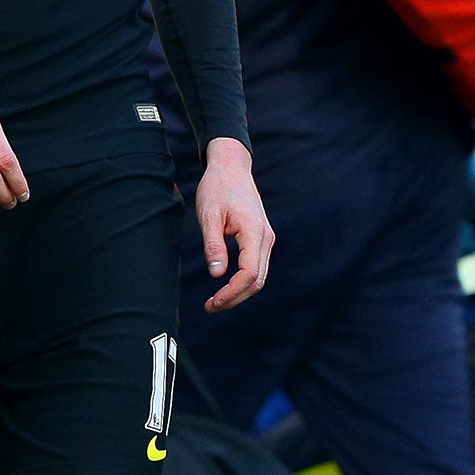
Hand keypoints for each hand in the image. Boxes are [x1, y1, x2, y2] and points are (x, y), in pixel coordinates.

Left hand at [196, 137, 272, 311]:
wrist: (231, 167)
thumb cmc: (217, 188)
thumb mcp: (209, 216)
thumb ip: (213, 245)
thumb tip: (217, 275)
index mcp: (254, 231)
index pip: (250, 273)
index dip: (232, 292)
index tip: (213, 302)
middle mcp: (265, 237)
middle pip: (258, 279)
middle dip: (235, 298)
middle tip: (210, 307)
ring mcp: (265, 237)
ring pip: (259, 275)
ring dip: (239, 292)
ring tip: (215, 301)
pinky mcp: (260, 237)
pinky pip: (256, 266)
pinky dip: (243, 281)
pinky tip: (225, 286)